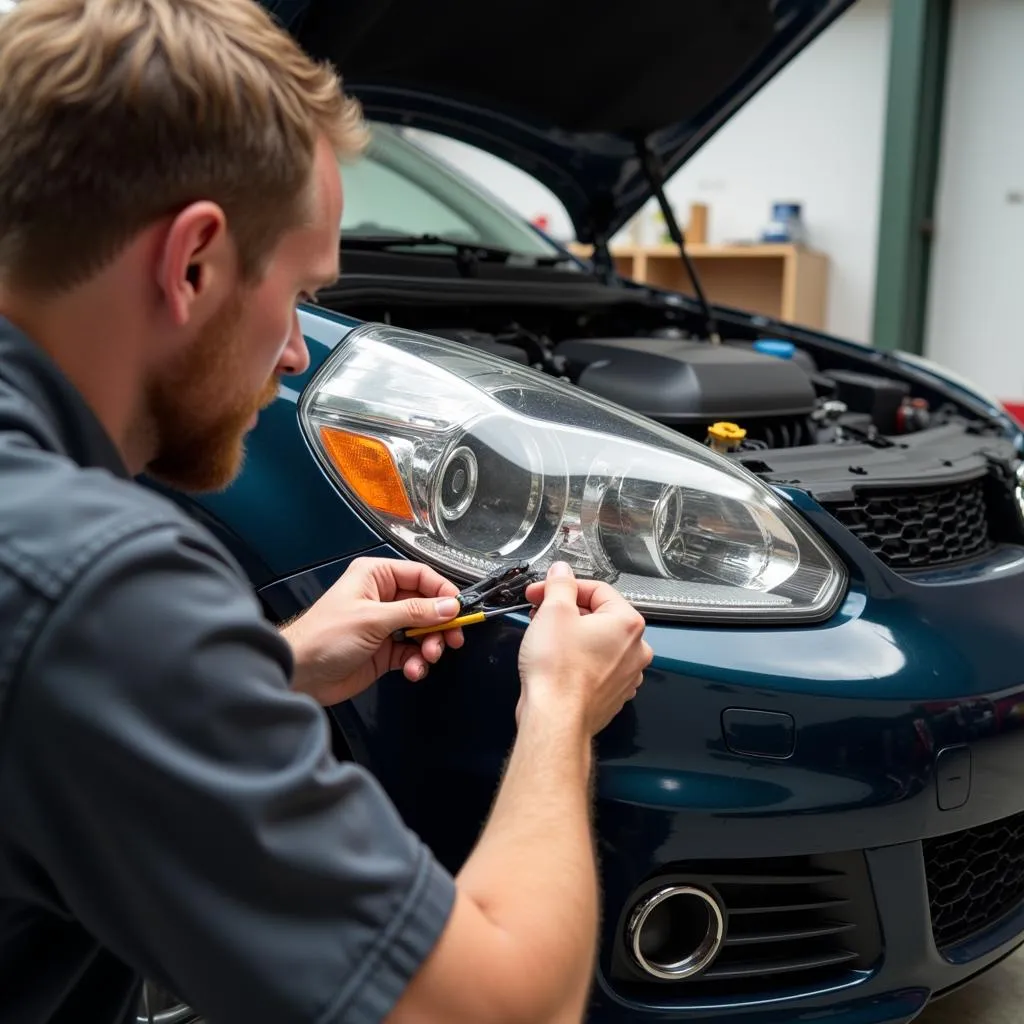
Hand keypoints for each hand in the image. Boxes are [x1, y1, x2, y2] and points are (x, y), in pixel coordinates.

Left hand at [281, 557, 464, 705]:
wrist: (300, 674)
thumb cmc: (323, 636)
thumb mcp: (373, 619)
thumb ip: (414, 612)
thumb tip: (448, 606)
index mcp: (376, 576)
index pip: (421, 576)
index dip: (443, 591)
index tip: (459, 609)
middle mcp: (382, 598)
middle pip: (427, 605)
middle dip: (440, 623)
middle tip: (452, 639)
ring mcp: (384, 625)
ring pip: (423, 631)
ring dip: (430, 645)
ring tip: (427, 656)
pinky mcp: (384, 651)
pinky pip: (412, 653)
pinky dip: (417, 662)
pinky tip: (413, 670)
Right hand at [517, 562, 652, 734]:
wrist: (555, 719)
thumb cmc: (557, 669)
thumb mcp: (554, 611)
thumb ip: (561, 584)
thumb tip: (562, 571)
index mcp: (627, 623)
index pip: (597, 590)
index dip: (563, 586)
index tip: (541, 590)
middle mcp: (635, 649)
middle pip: (598, 615)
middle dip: (566, 610)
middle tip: (539, 612)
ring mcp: (626, 675)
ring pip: (597, 642)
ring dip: (570, 634)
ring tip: (543, 636)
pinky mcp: (612, 694)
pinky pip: (595, 666)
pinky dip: (577, 659)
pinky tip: (555, 661)